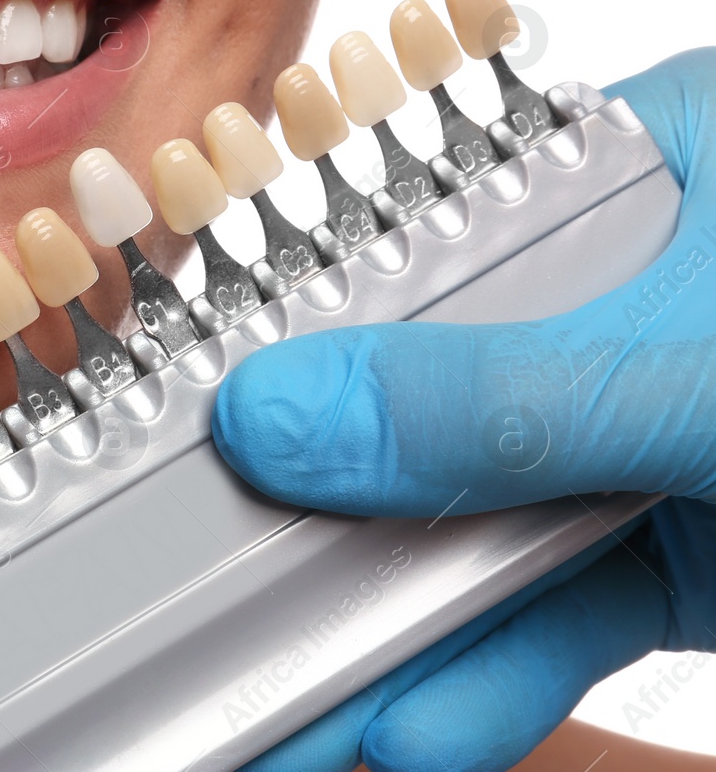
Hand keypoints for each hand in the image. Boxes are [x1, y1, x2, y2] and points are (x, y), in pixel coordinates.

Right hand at [212, 49, 715, 771]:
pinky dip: (490, 662)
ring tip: (304, 691)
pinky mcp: (699, 537)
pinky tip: (415, 710)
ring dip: (400, 614)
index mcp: (665, 168)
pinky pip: (563, 597)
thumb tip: (299, 415)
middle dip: (339, 512)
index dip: (307, 333)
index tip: (211, 417)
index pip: (427, 240)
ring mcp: (670, 422)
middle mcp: (649, 291)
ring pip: (492, 514)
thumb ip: (518, 400)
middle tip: (226, 582)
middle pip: (439, 397)